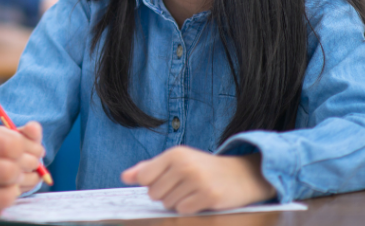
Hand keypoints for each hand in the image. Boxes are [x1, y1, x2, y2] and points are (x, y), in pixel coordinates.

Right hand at [0, 117, 45, 218]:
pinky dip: (2, 202)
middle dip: (24, 168)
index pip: (5, 144)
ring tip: (14, 181)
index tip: (27, 149)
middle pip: (7, 170)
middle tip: (26, 167)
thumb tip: (34, 131)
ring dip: (16, 189)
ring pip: (4, 196)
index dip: (24, 147)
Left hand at [120, 146, 275, 213]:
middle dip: (166, 195)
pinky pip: (184, 210)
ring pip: (168, 204)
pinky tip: (201, 199)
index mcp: (174, 154)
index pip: (144, 178)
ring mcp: (197, 181)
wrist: (241, 174)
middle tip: (184, 186)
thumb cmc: (202, 168)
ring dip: (179, 202)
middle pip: (154, 194)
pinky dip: (190, 208)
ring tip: (193, 191)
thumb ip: (148, 168)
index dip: (152, 184)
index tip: (166, 180)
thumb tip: (124, 177)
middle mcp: (184, 165)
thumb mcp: (176, 161)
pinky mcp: (209, 196)